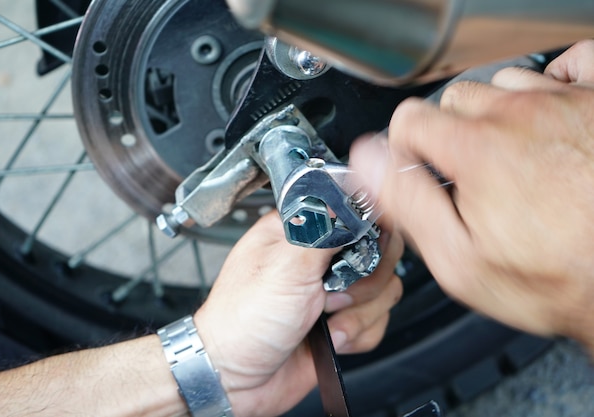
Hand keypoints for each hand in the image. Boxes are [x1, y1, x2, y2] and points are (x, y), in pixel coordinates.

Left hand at [194, 213, 402, 416]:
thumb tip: (354, 205)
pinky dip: (357, 335)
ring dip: (357, 314)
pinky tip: (329, 338)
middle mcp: (318, 258)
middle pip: (378, 254)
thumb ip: (325, 233)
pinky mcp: (340, 321)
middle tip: (331, 295)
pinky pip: (376, 323)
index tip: (362, 255)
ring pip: (383, 290)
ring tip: (325, 320)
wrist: (234, 378)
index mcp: (300, 232)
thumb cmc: (240, 321)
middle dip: (363, 283)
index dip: (368, 234)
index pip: (355, 214)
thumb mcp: (284, 267)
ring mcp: (331, 291)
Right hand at [349, 41, 593, 349]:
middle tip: (472, 176)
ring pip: (503, 84)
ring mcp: (565, 101)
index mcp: (476, 150)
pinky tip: (551, 117)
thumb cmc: (555, 276)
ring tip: (515, 157)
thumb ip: (406, 201)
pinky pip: (566, 64)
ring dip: (498, 115)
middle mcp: (519, 114)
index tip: (422, 172)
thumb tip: (367, 161)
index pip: (408, 119)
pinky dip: (552, 83)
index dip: (405, 149)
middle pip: (454, 100)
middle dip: (451, 135)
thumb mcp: (459, 259)